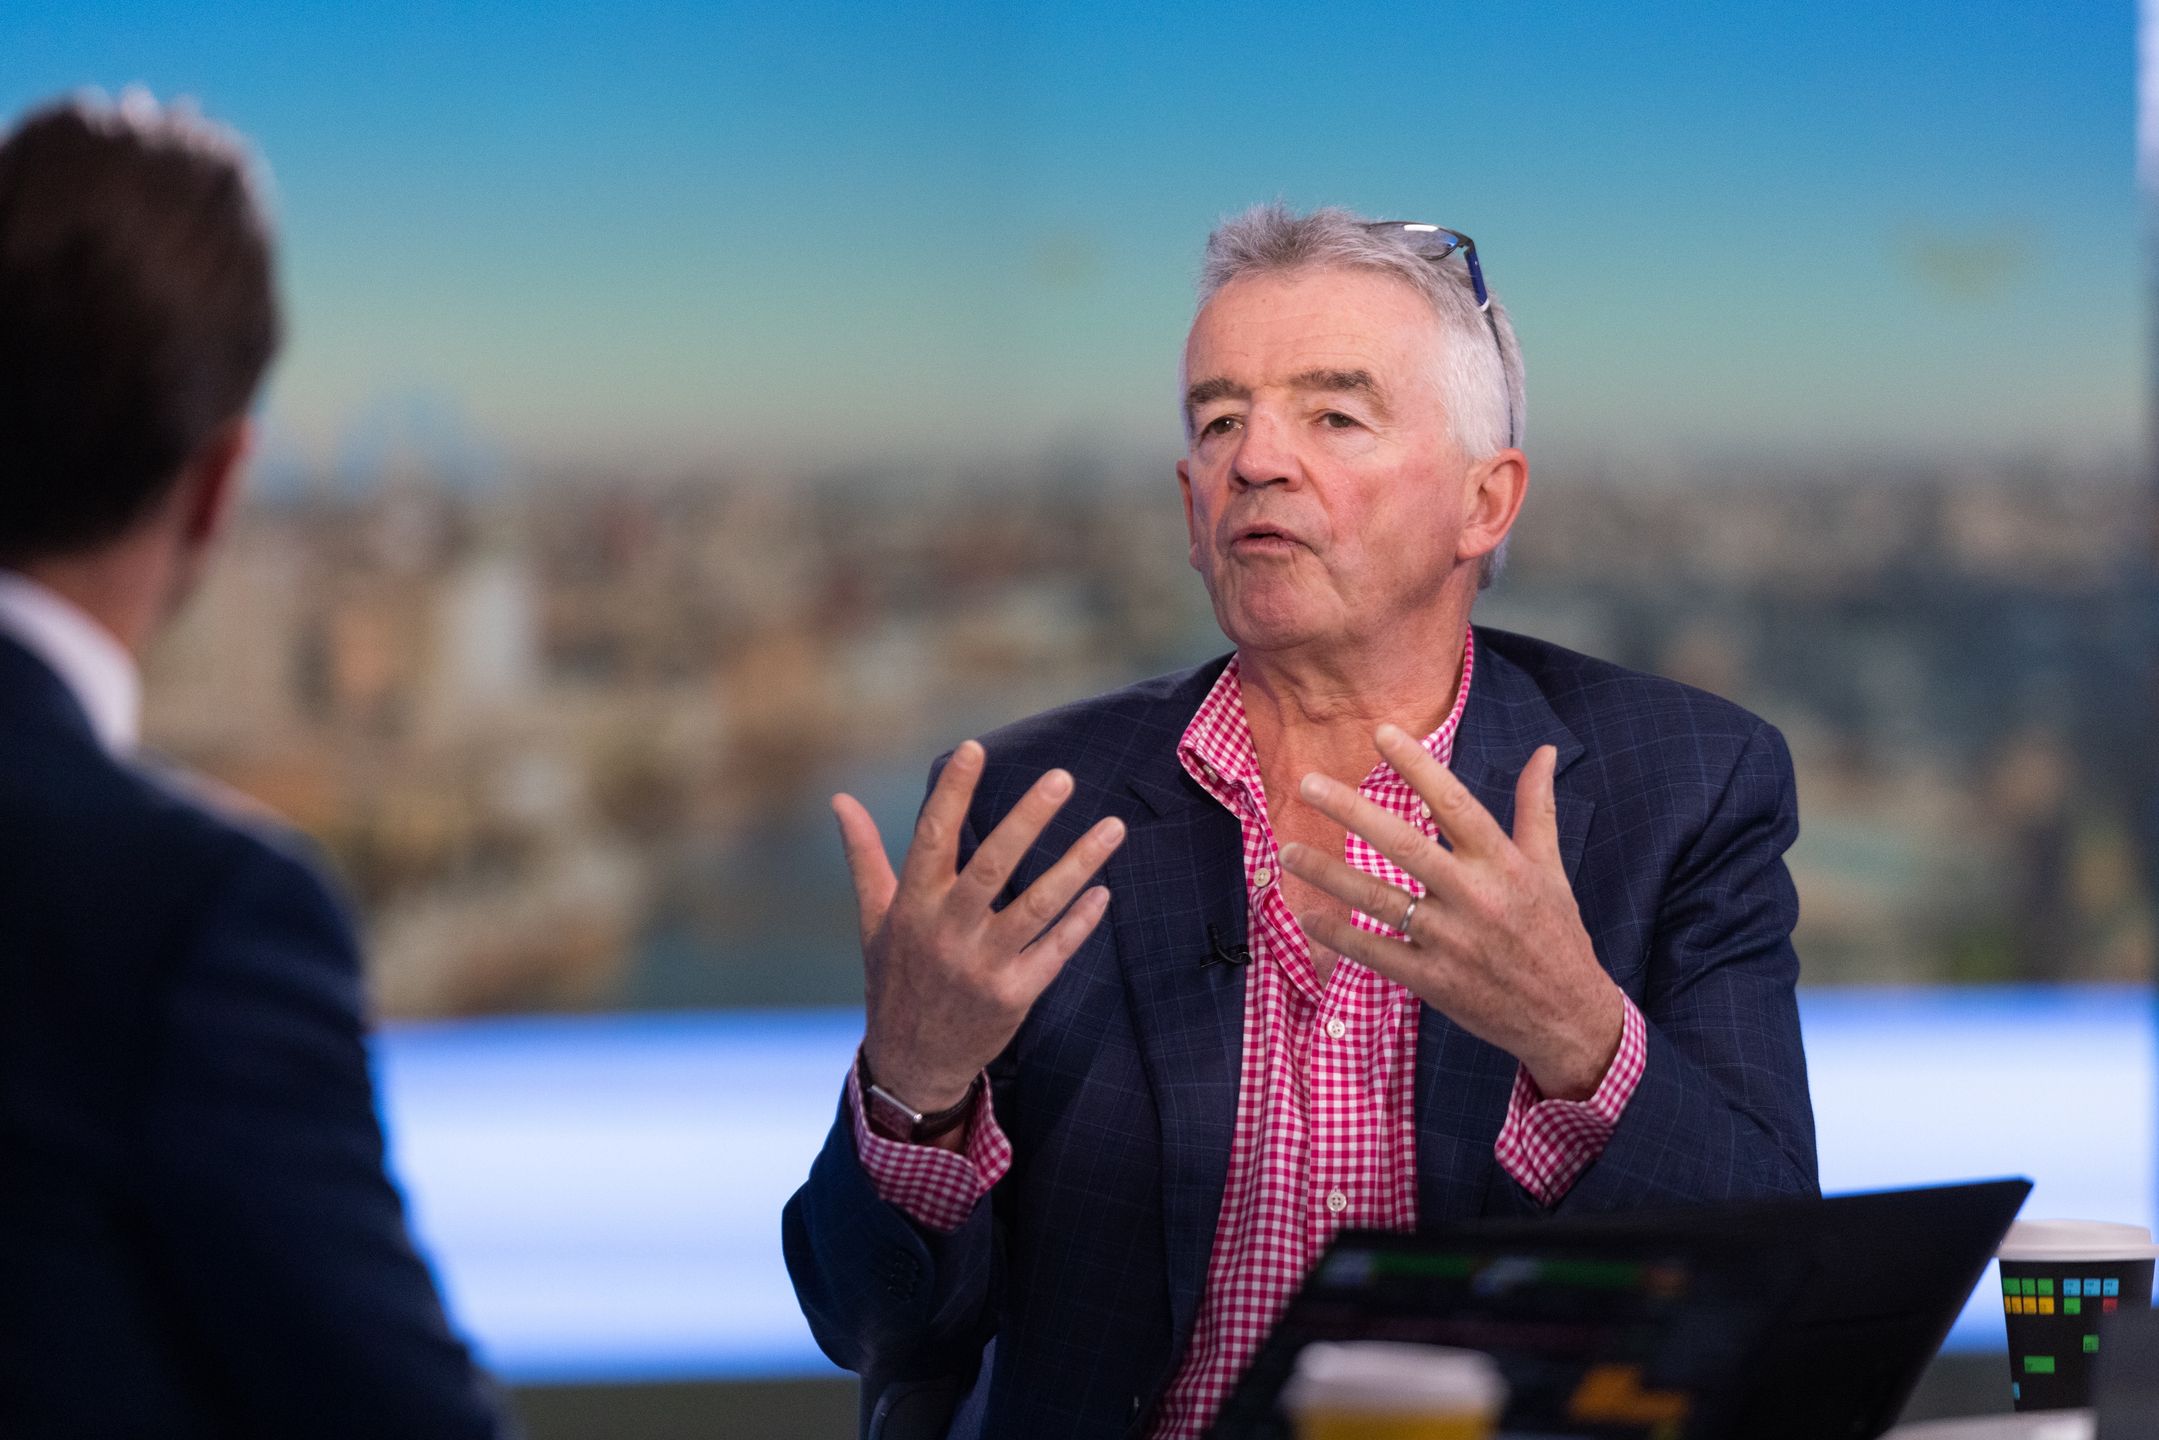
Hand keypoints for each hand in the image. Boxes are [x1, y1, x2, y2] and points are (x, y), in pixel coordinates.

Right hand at [835, 739, 1125, 1114]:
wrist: (911, 1064)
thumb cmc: (894, 979)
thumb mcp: (872, 919)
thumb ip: (864, 856)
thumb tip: (841, 800)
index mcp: (911, 906)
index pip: (931, 837)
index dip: (953, 792)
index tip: (976, 747)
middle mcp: (945, 931)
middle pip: (992, 866)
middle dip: (1028, 820)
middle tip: (1063, 778)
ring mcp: (981, 965)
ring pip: (1036, 907)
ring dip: (1077, 865)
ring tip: (1113, 827)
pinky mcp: (1013, 996)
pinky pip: (1054, 952)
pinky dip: (1080, 922)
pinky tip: (1103, 892)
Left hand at [1279, 726, 1622, 1099]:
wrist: (1567, 1016)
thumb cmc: (1555, 933)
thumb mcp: (1550, 867)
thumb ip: (1537, 807)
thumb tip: (1543, 752)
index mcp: (1502, 863)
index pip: (1455, 803)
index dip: (1418, 766)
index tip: (1382, 733)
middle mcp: (1474, 896)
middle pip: (1405, 845)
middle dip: (1352, 811)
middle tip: (1308, 784)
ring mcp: (1450, 940)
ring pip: (1378, 899)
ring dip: (1328, 874)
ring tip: (1287, 851)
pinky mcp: (1433, 979)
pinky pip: (1376, 953)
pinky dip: (1339, 935)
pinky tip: (1308, 917)